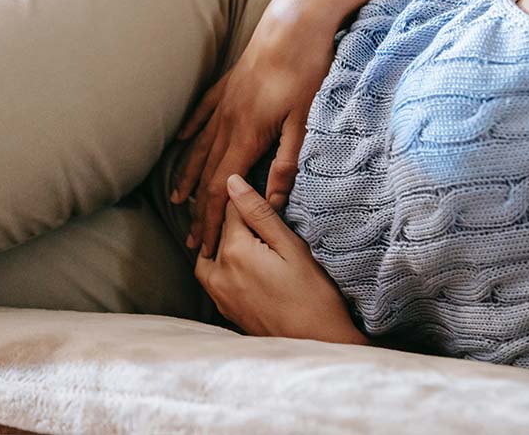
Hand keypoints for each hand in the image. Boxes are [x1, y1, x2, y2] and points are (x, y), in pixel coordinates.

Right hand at [170, 0, 354, 257]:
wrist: (295, 18)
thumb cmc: (307, 67)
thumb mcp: (305, 118)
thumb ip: (287, 161)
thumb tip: (272, 200)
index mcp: (247, 133)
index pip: (220, 187)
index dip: (210, 219)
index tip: (202, 245)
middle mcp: (228, 120)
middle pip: (206, 173)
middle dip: (197, 209)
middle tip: (190, 240)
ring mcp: (226, 100)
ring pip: (200, 146)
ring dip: (188, 175)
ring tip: (177, 199)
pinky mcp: (230, 83)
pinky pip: (203, 113)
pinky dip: (191, 131)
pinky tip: (181, 141)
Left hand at [194, 174, 369, 344]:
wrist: (318, 345)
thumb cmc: (313, 296)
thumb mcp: (292, 247)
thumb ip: (259, 213)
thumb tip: (232, 182)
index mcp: (234, 251)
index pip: (230, 209)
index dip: (246, 199)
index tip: (262, 199)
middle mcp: (218, 272)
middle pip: (219, 232)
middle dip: (236, 222)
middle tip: (262, 222)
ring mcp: (219, 295)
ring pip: (209, 256)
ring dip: (224, 245)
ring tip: (251, 242)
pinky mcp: (225, 310)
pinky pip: (212, 279)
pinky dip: (222, 266)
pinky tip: (245, 266)